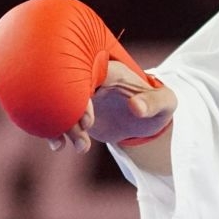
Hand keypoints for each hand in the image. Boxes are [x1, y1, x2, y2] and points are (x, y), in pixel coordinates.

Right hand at [49, 60, 176, 153]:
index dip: (80, 97)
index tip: (88, 120)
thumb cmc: (158, 105)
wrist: (147, 120)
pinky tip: (59, 147)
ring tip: (81, 146)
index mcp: (109, 71)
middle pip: (66, 90)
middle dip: (68, 116)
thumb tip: (136, 107)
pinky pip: (57, 118)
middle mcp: (90, 81)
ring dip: (60, 127)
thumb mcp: (164, 103)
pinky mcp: (74, 112)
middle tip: (83, 137)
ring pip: (58, 105)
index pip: (85, 74)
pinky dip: (53, 131)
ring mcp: (80, 97)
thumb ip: (153, 103)